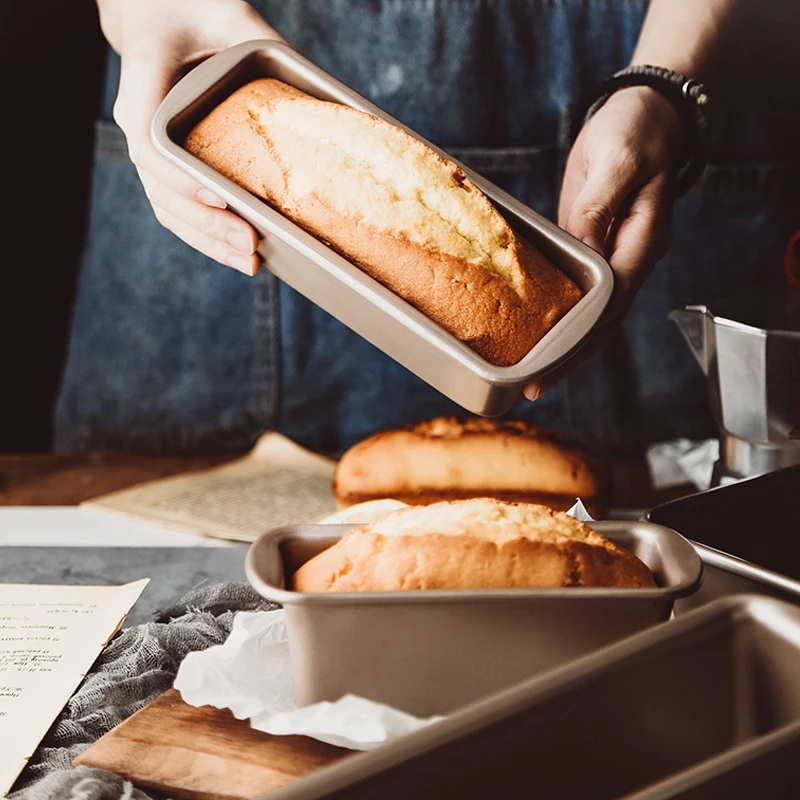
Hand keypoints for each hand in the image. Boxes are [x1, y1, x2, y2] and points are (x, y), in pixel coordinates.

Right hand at [97, 0, 283, 274]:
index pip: (152, 146)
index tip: (224, 197)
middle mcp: (138, 123)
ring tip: (250, 263)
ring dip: (209, 242)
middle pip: (164, 193)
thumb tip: (313, 99)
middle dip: (209, 226)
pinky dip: (206, 234)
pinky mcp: (167, 164)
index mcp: (143, 85)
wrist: (157, 9)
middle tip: (251, 248)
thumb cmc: (188, 6)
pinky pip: (180, 208)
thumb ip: (260, 47)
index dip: (185, 179)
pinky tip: (237, 252)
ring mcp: (150, 150)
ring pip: (170, 210)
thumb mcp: (227, 15)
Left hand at [524, 86, 685, 399]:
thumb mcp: (616, 163)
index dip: (582, 341)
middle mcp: (628, 260)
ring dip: (563, 346)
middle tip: (533, 388)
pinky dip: (559, 316)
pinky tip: (534, 332)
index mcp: (640, 245)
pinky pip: (578, 292)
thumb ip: (600, 208)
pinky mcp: (591, 247)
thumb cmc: (633, 134)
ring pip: (590, 316)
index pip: (611, 307)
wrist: (638, 115)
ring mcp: (611, 257)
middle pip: (602, 325)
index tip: (553, 366)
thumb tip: (584, 248)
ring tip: (530, 375)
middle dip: (569, 359)